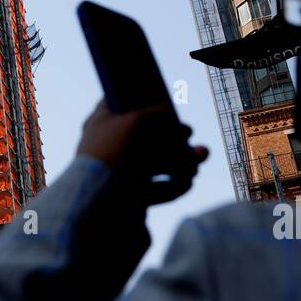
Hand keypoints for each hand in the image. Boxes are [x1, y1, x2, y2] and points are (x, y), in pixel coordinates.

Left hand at [75, 101, 208, 204]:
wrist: (99, 201)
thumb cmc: (114, 152)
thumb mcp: (137, 121)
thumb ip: (157, 113)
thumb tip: (169, 113)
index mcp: (100, 123)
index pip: (119, 103)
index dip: (140, 99)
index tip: (161, 99)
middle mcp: (108, 146)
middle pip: (144, 136)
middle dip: (173, 135)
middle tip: (189, 133)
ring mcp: (119, 172)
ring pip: (154, 162)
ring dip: (181, 159)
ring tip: (202, 157)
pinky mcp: (129, 197)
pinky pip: (155, 188)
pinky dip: (173, 184)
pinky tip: (188, 181)